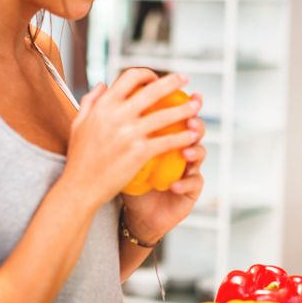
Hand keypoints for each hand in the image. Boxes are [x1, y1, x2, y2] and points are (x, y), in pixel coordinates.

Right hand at [62, 69, 201, 210]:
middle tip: (185, 80)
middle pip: (152, 90)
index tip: (156, 78)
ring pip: (165, 115)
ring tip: (196, 106)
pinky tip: (191, 136)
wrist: (80, 188)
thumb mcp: (79, 123)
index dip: (147, 74)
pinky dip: (182, 137)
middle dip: (173, 82)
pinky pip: (166, 141)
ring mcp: (129, 134)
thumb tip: (103, 84)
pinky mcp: (139, 153)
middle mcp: (117, 116)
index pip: (130, 77)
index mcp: (103, 105)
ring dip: (185, 109)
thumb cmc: (80, 158)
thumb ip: (91, 101)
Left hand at [121, 95, 205, 243]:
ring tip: (186, 152)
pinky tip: (174, 184)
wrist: (134, 213)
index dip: (180, 103)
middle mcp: (180, 149)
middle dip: (196, 122)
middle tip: (191, 119)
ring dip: (195, 151)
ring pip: (200, 154)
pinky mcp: (191, 190)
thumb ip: (115, 122)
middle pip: (194, 130)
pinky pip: (194, 183)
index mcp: (166, 136)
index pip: (176, 115)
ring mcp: (189, 169)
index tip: (178, 93)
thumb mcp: (119, 151)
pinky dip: (186, 182)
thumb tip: (101, 89)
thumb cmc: (128, 179)